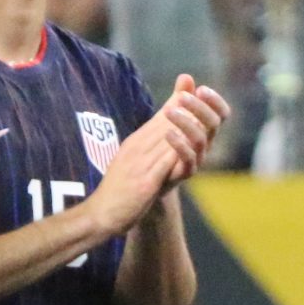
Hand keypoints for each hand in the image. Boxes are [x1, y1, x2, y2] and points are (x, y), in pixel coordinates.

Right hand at [84, 106, 197, 232]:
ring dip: (185, 126)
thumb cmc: (117, 189)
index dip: (175, 104)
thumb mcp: (129, 161)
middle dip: (184, 109)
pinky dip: (178, 152)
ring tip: (203, 114)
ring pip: (166, 140)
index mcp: (133, 144)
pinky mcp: (145, 183)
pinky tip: (192, 144)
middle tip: (202, 95)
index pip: (157, 120)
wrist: (100, 214)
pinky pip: (164, 164)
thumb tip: (162, 133)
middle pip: (164, 125)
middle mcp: (136, 150)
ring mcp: (140, 165)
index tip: (191, 90)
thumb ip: (146, 146)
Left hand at [152, 73, 229, 182]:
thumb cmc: (166, 143)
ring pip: (201, 140)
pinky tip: (166, 132)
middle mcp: (206, 143)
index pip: (221, 113)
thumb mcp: (172, 117)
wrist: (153, 176)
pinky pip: (189, 159)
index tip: (201, 89)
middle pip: (213, 124)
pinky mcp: (185, 172)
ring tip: (168, 111)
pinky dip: (179, 145)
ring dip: (186, 123)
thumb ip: (180, 98)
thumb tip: (186, 76)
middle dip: (199, 108)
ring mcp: (198, 159)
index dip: (215, 101)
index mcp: (206, 129)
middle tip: (181, 97)